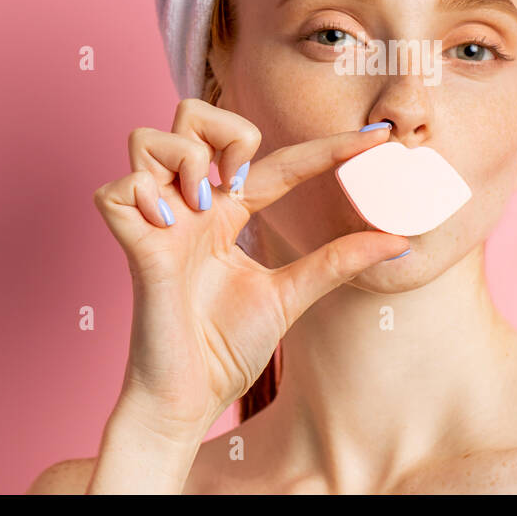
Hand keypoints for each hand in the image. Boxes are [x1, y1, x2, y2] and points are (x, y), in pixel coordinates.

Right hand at [92, 100, 407, 440]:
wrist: (188, 399)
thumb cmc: (225, 350)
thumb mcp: (292, 294)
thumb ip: (337, 261)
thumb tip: (399, 241)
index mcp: (228, 214)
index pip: (280, 161)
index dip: (328, 148)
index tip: (378, 139)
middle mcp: (190, 207)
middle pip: (191, 116)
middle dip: (223, 129)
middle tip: (240, 179)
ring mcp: (156, 221)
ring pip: (148, 138)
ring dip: (185, 159)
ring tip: (203, 204)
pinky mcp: (130, 244)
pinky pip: (117, 188)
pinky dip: (142, 194)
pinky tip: (166, 225)